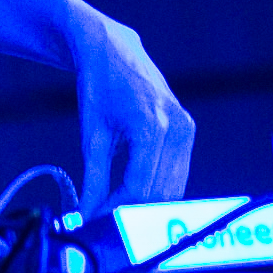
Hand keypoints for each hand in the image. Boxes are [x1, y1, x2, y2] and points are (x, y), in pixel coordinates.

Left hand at [71, 9, 194, 211]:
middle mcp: (177, 128)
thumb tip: (86, 215)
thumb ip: (93, 179)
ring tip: (115, 210)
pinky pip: (177, 173)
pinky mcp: (187, 131)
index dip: (118, 211)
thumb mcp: (92, 134)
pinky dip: (156, 188)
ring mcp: (186, 129)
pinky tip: (132, 193)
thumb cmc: (99, 85)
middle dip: (133, 212)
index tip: (96, 222)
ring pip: (172, 188)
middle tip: (104, 221)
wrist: (113, 50)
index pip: (140, 188)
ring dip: (146, 204)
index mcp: (152, 127)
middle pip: (161, 193)